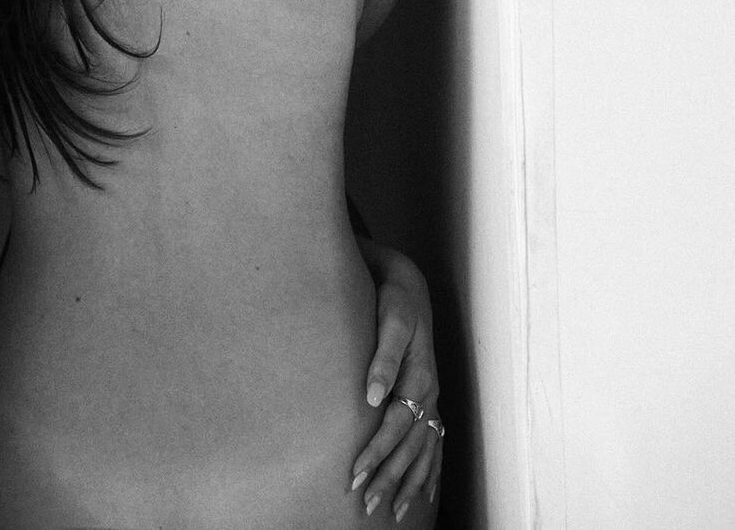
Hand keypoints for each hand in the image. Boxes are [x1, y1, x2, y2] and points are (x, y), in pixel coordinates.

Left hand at [349, 244, 442, 520]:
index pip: (395, 425)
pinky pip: (435, 441)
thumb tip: (371, 397)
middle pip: (410, 445)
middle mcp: (429, 391)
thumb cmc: (393, 299)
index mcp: (419, 376)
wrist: (408, 282)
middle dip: (389, 476)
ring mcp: (432, 396)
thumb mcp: (390, 319)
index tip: (354, 475)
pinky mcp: (429, 396)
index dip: (376, 452)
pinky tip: (425, 493)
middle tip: (366, 504)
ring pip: (424, 449)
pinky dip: (431, 470)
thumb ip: (382, 357)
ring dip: (408, 481)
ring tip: (391, 510)